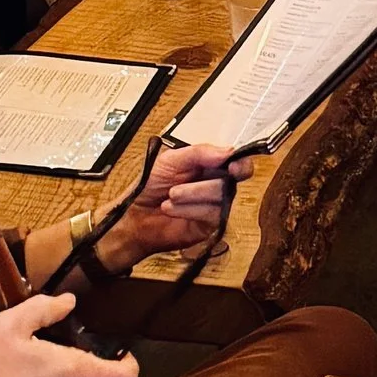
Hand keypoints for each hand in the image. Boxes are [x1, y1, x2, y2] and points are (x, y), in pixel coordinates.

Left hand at [99, 139, 252, 269]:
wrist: (135, 214)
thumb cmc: (151, 185)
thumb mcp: (171, 160)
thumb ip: (199, 153)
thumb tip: (228, 151)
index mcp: (210, 166)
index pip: (238, 162)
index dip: (241, 163)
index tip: (233, 166)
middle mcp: (217, 185)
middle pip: (232, 179)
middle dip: (203, 183)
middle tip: (181, 184)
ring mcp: (215, 206)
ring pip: (221, 196)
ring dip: (192, 194)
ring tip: (171, 196)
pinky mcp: (211, 226)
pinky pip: (211, 214)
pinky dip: (189, 209)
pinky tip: (171, 209)